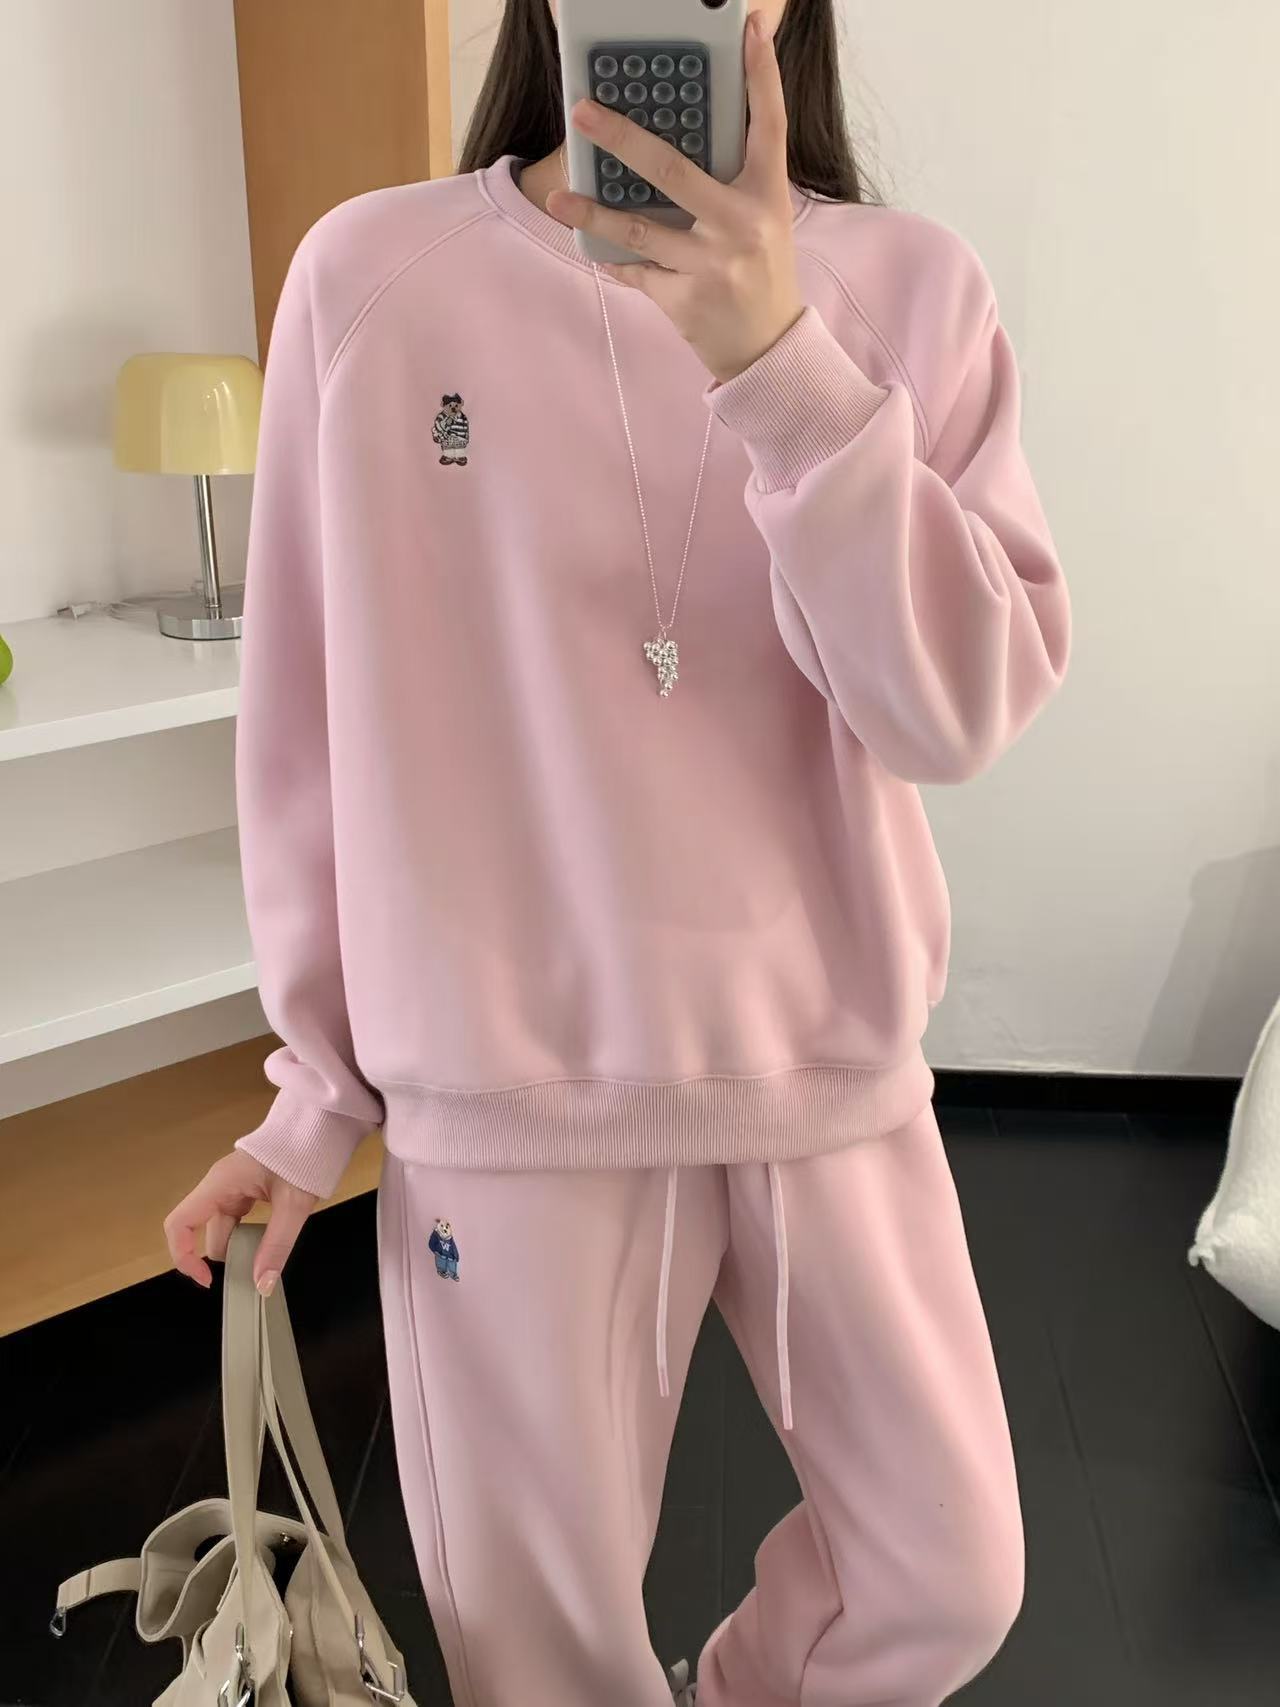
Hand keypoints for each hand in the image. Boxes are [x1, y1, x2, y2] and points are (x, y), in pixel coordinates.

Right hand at [164, 1148, 316, 1295]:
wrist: (320, 1127)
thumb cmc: (305, 1154)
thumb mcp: (294, 1204)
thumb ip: (276, 1244)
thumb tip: (261, 1284)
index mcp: (220, 1183)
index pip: (179, 1224)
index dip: (183, 1256)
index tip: (207, 1280)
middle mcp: (220, 1186)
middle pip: (208, 1233)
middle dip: (229, 1256)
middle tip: (259, 1272)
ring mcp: (233, 1187)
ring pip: (227, 1229)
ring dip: (243, 1247)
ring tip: (271, 1257)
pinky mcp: (247, 1190)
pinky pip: (240, 1221)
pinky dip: (251, 1237)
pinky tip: (271, 1243)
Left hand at [547, 8, 803, 384]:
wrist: (767, 347)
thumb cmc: (760, 270)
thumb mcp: (763, 216)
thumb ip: (734, 174)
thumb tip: (686, 127)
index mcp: (766, 194)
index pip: (768, 122)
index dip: (760, 73)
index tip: (748, 28)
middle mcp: (740, 224)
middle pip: (673, 170)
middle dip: (622, 139)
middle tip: (584, 112)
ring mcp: (711, 265)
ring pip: (638, 228)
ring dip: (592, 211)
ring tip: (557, 198)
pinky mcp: (684, 300)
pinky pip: (635, 270)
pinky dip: (613, 258)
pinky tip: (590, 245)